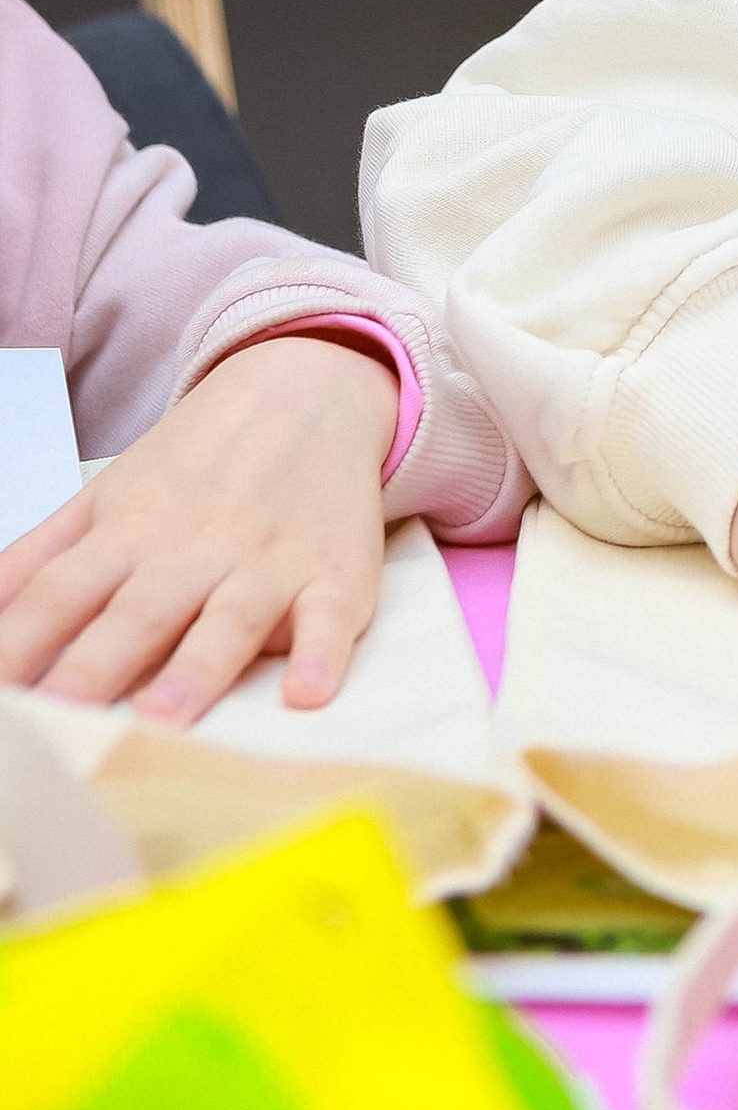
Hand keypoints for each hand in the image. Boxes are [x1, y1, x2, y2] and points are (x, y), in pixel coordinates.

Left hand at [0, 334, 398, 725]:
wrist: (306, 388)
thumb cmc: (197, 462)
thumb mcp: (106, 497)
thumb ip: (38, 559)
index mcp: (128, 532)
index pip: (59, 594)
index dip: (19, 644)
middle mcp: (193, 549)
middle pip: (135, 615)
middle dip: (93, 671)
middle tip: (57, 720)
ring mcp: (266, 562)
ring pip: (227, 622)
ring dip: (195, 671)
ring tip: (161, 721)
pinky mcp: (334, 573)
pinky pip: (330, 617)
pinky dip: (322, 654)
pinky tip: (307, 693)